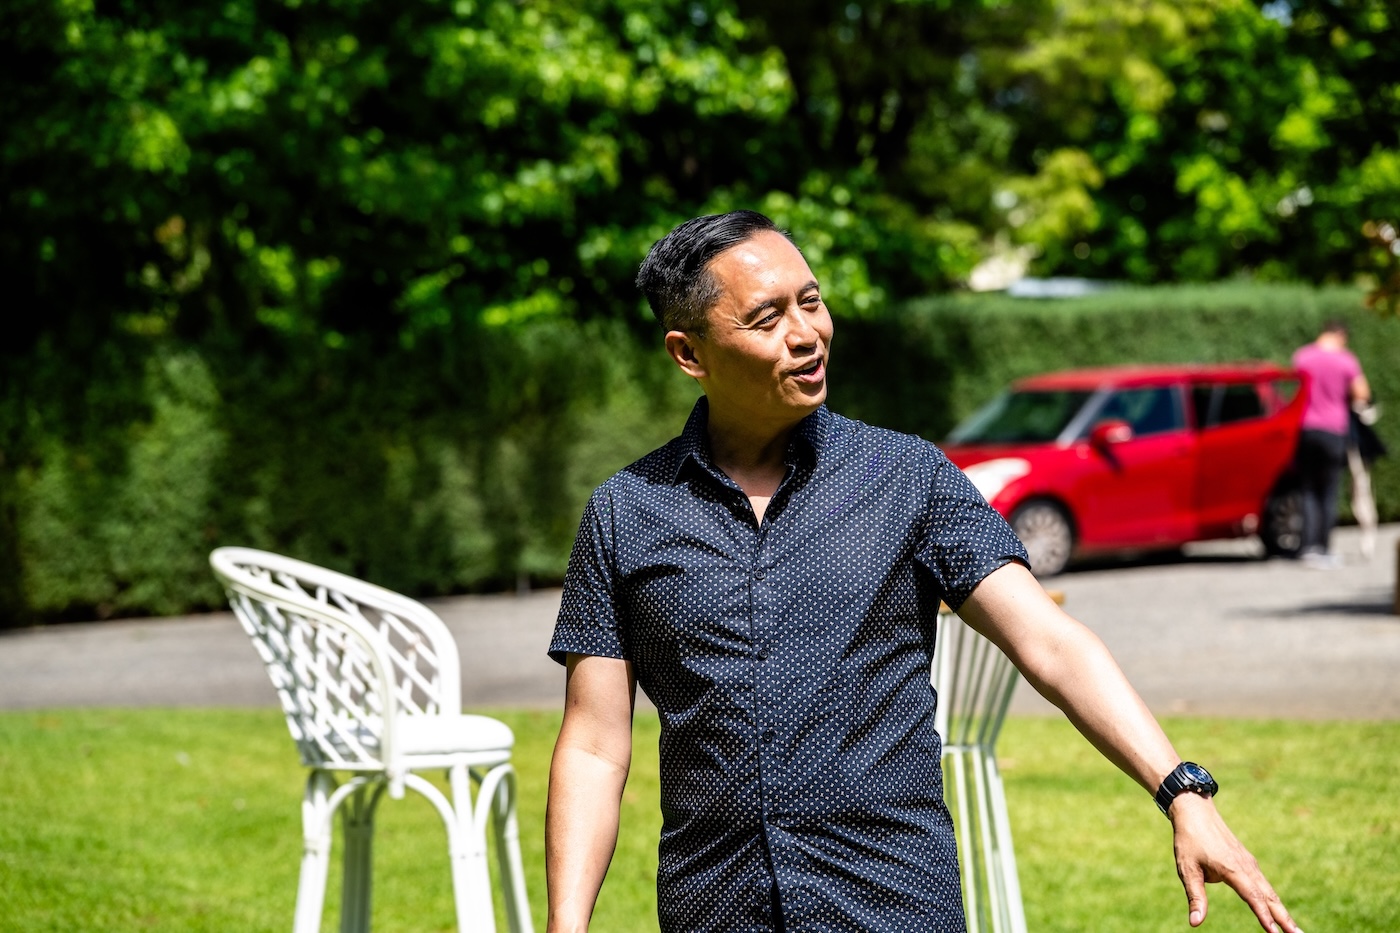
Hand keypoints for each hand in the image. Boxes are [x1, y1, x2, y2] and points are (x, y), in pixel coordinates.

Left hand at [1169, 793, 1300, 931]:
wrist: (1195, 811)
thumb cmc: (1189, 841)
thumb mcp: (1187, 870)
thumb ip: (1195, 897)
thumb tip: (1195, 923)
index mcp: (1233, 869)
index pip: (1253, 897)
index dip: (1264, 916)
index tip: (1275, 932)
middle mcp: (1247, 867)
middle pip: (1269, 897)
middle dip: (1284, 918)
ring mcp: (1249, 863)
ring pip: (1269, 891)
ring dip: (1282, 911)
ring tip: (1293, 929)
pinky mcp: (1247, 861)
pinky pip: (1263, 883)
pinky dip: (1273, 899)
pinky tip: (1277, 909)